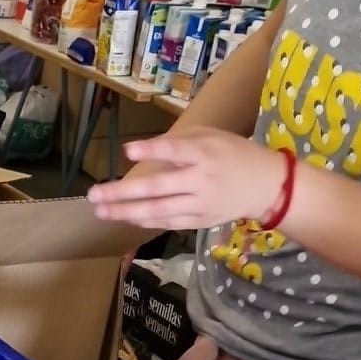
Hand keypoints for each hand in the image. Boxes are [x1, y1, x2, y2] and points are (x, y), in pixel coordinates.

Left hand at [87, 127, 286, 229]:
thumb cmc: (232, 154)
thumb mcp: (211, 137)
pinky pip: (166, 222)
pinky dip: (144, 220)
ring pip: (158, 210)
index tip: (127, 150)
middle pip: (157, 188)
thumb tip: (143, 150)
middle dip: (122, 192)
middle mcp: (201, 179)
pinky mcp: (199, 221)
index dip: (151, 149)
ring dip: (125, 212)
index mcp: (205, 153)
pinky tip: (123, 217)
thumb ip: (179, 142)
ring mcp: (200, 204)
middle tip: (94, 194)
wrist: (266, 186)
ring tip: (100, 210)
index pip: (175, 150)